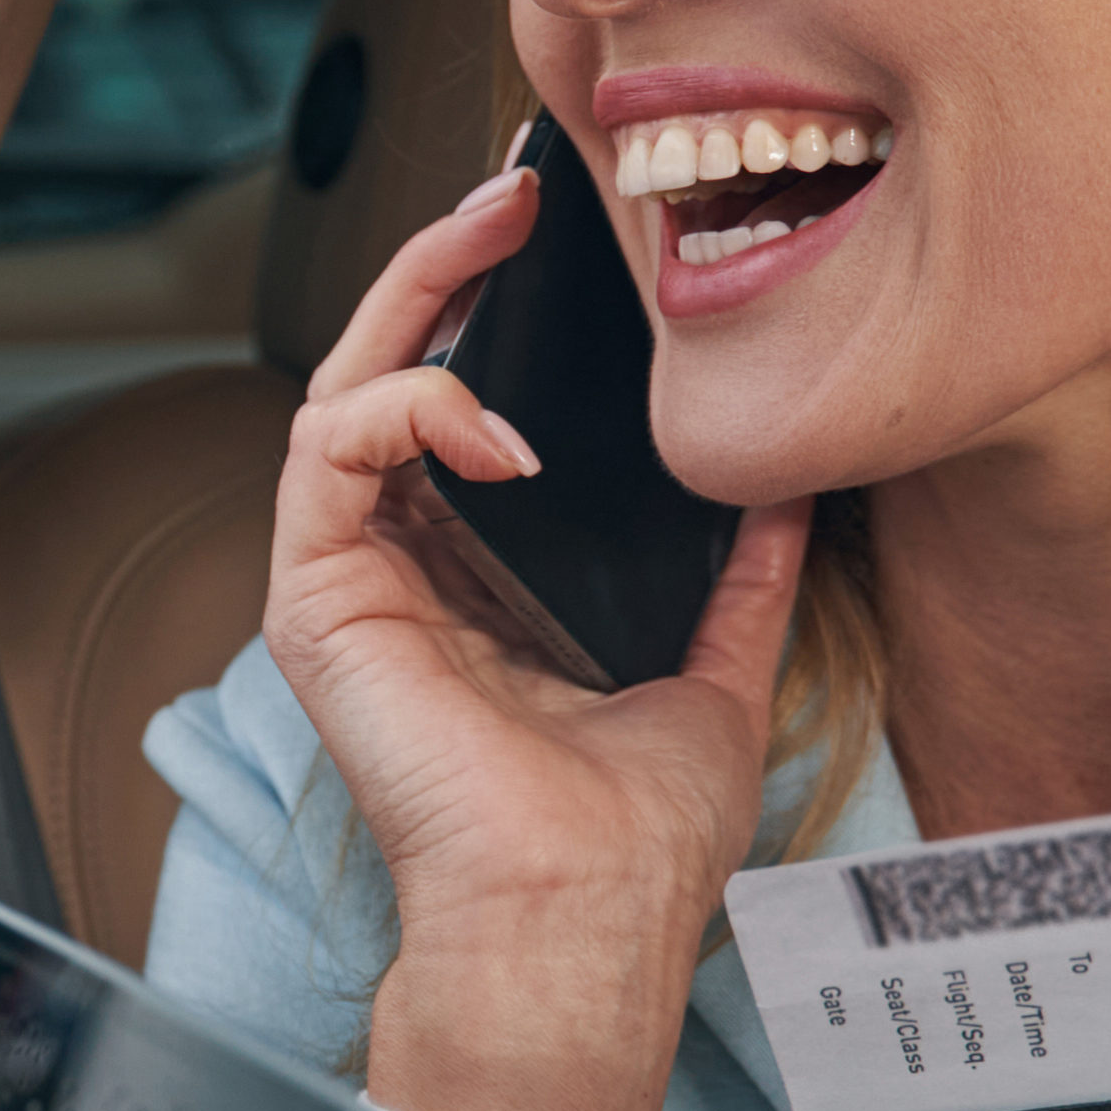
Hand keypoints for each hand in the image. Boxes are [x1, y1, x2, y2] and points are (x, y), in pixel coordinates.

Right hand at [263, 147, 808, 1110]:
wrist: (580, 922)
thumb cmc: (632, 840)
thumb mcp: (716, 671)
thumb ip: (742, 578)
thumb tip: (794, 489)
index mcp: (477, 580)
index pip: (465, 406)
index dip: (499, 309)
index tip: (568, 237)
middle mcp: (402, 571)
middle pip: (394, 371)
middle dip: (444, 264)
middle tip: (516, 187)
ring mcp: (350, 583)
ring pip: (345, 385)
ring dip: (412, 294)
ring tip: (491, 235)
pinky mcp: (315, 601)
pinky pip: (329, 448)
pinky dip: (410, 405)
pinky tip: (494, 426)